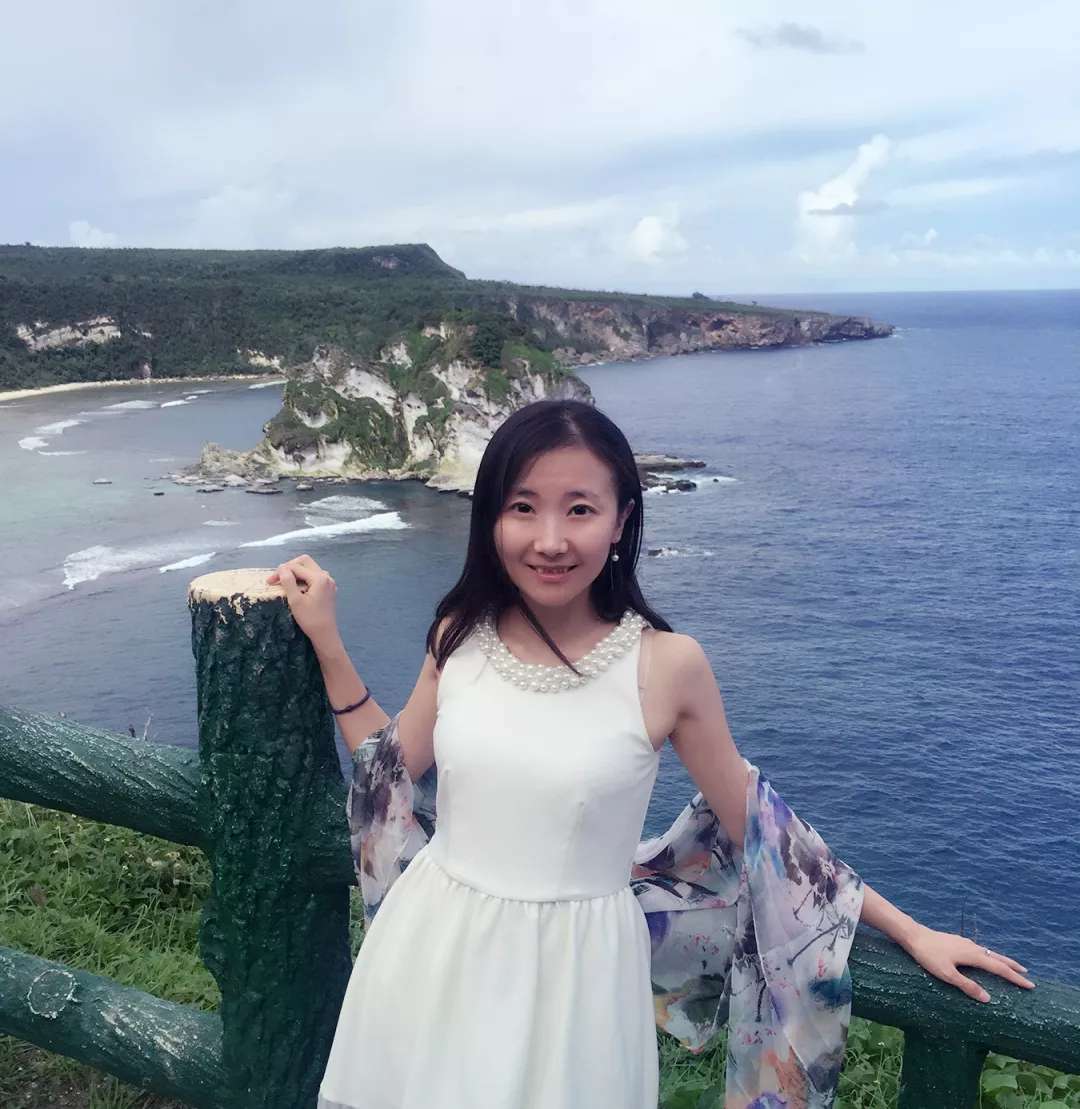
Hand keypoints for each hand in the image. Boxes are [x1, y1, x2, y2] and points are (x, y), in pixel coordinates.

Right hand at [265, 554, 340, 651]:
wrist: (325, 634)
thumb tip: (281, 568)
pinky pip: (314, 576)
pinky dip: (303, 578)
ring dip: (296, 572)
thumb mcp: (295, 600)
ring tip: (284, 583)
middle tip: (277, 578)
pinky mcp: (328, 588)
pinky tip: (296, 588)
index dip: (280, 572)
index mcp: (319, 578)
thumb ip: (288, 581)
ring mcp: (329, 582)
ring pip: (310, 568)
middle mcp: (326, 576)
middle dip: (289, 567)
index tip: (268, 582)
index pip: (296, 567)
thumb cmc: (310, 619)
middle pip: (305, 562)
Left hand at [902, 923, 1035, 1002]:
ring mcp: (965, 943)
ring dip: (1001, 960)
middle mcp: (973, 947)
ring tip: (1010, 966)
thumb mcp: (947, 974)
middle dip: (1012, 966)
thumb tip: (988, 999)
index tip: (1030, 985)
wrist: (913, 935)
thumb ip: (967, 986)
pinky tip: (985, 958)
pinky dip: (989, 956)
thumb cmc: (929, 956)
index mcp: (973, 955)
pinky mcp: (958, 942)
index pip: (999, 968)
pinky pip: (980, 950)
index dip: (1015, 978)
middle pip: (997, 957)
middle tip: (1027, 974)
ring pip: (989, 952)